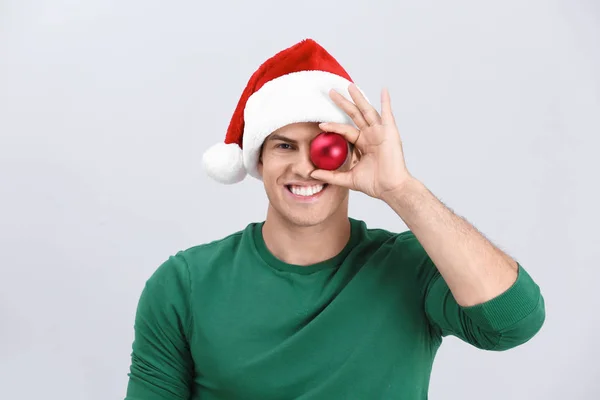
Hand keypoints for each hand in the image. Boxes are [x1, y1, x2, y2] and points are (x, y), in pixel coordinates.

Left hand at [310, 84, 413, 199]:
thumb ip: (331, 176)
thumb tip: (312, 174)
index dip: (333, 125)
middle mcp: (371, 135)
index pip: (345, 130)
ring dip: (359, 98)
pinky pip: (388, 114)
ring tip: (350, 86)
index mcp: (362, 144)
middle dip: (343, 103)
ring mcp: (380, 132)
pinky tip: (384, 90)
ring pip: (367, 111)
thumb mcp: (348, 178)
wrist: (390, 189)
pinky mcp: (390, 133)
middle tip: (331, 92)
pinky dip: (386, 102)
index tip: (320, 123)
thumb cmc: (374, 184)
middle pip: (354, 115)